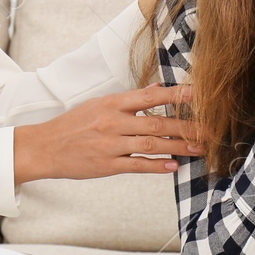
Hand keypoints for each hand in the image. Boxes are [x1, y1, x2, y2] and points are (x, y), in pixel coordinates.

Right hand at [14, 83, 207, 185]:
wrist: (44, 147)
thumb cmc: (73, 125)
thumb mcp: (99, 104)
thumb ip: (130, 100)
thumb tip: (157, 88)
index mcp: (112, 103)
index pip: (151, 96)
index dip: (177, 95)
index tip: (199, 94)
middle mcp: (113, 122)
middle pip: (157, 122)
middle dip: (187, 126)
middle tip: (210, 128)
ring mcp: (110, 144)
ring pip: (152, 144)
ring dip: (179, 146)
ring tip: (200, 148)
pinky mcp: (107, 165)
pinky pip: (137, 165)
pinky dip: (157, 166)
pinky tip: (174, 166)